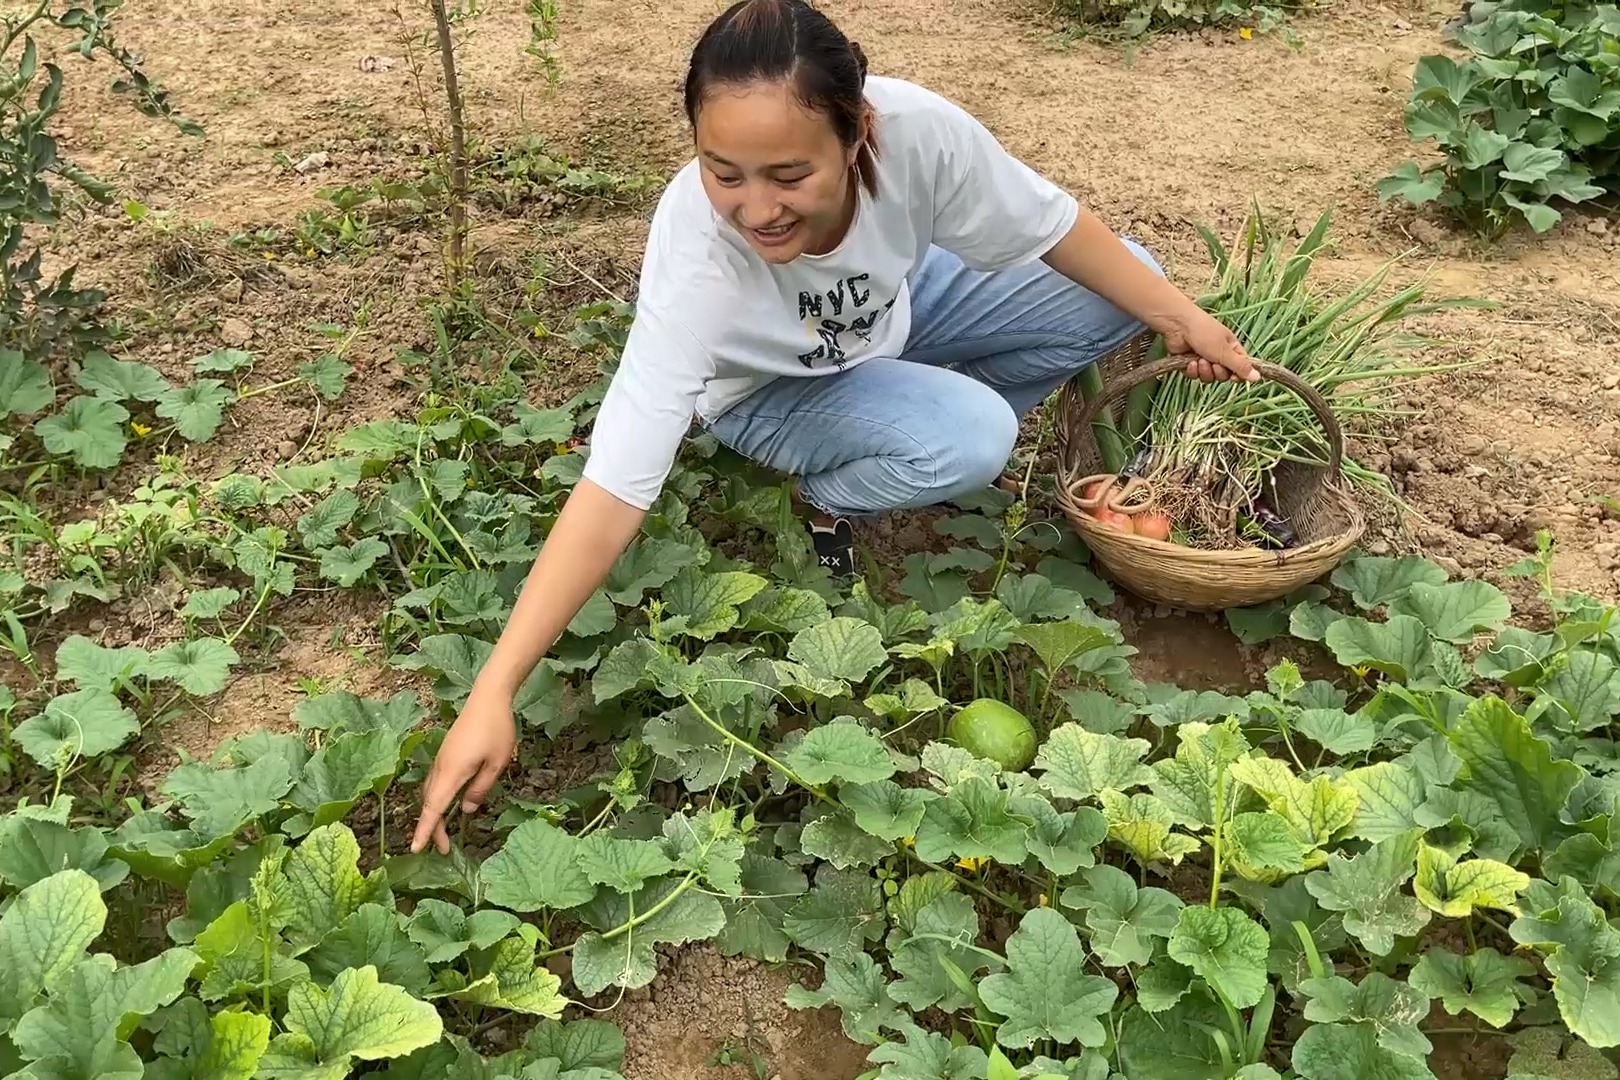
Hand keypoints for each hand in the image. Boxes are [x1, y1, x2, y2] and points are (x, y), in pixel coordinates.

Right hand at [409, 685, 516, 854]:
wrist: (488, 698)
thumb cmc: (497, 729)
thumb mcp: (497, 764)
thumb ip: (480, 789)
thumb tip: (465, 811)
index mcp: (452, 772)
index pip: (434, 808)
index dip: (425, 830)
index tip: (416, 849)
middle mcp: (441, 767)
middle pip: (430, 804)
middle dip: (433, 828)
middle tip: (444, 849)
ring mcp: (442, 759)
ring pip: (431, 792)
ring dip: (434, 814)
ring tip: (444, 833)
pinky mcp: (446, 754)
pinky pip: (436, 782)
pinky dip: (437, 799)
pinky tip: (447, 804)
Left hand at [1162, 309, 1260, 383]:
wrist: (1178, 325)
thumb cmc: (1204, 332)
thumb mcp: (1225, 351)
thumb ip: (1240, 366)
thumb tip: (1258, 378)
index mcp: (1232, 348)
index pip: (1241, 368)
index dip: (1238, 375)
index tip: (1234, 378)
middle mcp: (1219, 354)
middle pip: (1224, 375)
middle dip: (1217, 372)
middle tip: (1213, 363)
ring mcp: (1204, 359)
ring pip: (1208, 377)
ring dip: (1204, 371)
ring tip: (1199, 360)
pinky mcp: (1189, 363)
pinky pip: (1195, 376)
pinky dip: (1192, 370)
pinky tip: (1189, 361)